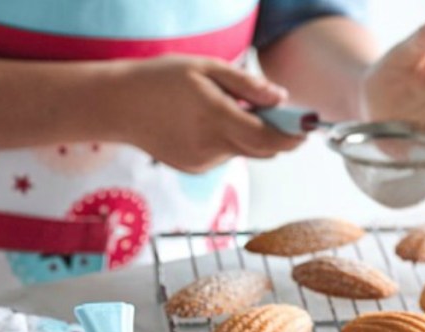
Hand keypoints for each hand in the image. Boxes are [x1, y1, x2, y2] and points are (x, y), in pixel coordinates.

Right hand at [112, 55, 304, 172]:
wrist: (117, 106)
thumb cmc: (159, 80)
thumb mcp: (206, 69)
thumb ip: (247, 85)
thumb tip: (282, 98)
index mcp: (216, 120)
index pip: (270, 139)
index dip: (293, 136)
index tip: (307, 128)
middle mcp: (211, 148)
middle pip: (262, 150)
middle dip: (276, 135)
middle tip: (274, 111)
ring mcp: (201, 162)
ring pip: (242, 151)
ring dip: (246, 135)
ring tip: (220, 108)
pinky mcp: (193, 168)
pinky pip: (223, 155)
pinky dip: (225, 141)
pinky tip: (201, 123)